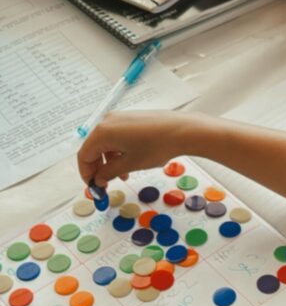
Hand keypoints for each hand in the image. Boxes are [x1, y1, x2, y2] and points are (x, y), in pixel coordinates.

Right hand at [77, 110, 200, 186]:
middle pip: (93, 148)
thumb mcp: (130, 164)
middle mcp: (107, 121)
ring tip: (123, 175)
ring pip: (105, 143)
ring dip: (109, 161)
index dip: (86, 173)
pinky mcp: (130, 119)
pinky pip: (116, 137)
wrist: (181, 131)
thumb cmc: (156, 146)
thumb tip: (98, 178)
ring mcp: (119, 118)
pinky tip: (130, 162)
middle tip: (106, 184)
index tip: (94, 186)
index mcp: (102, 132)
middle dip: (98, 168)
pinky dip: (118, 151)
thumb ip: (109, 172)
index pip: (84, 155)